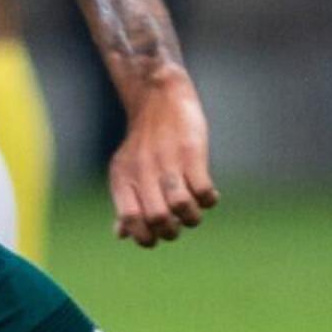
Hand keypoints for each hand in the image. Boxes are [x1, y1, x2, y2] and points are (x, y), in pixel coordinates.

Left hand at [104, 70, 216, 247]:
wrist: (158, 95)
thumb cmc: (143, 140)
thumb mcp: (126, 169)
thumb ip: (125, 202)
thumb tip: (122, 236)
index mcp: (123, 178)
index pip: (130, 220)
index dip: (146, 237)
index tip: (157, 234)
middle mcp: (142, 171)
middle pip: (158, 218)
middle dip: (172, 231)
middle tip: (178, 223)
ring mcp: (167, 161)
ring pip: (181, 206)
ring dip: (192, 218)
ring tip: (195, 211)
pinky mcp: (191, 152)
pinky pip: (203, 189)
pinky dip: (209, 200)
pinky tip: (209, 195)